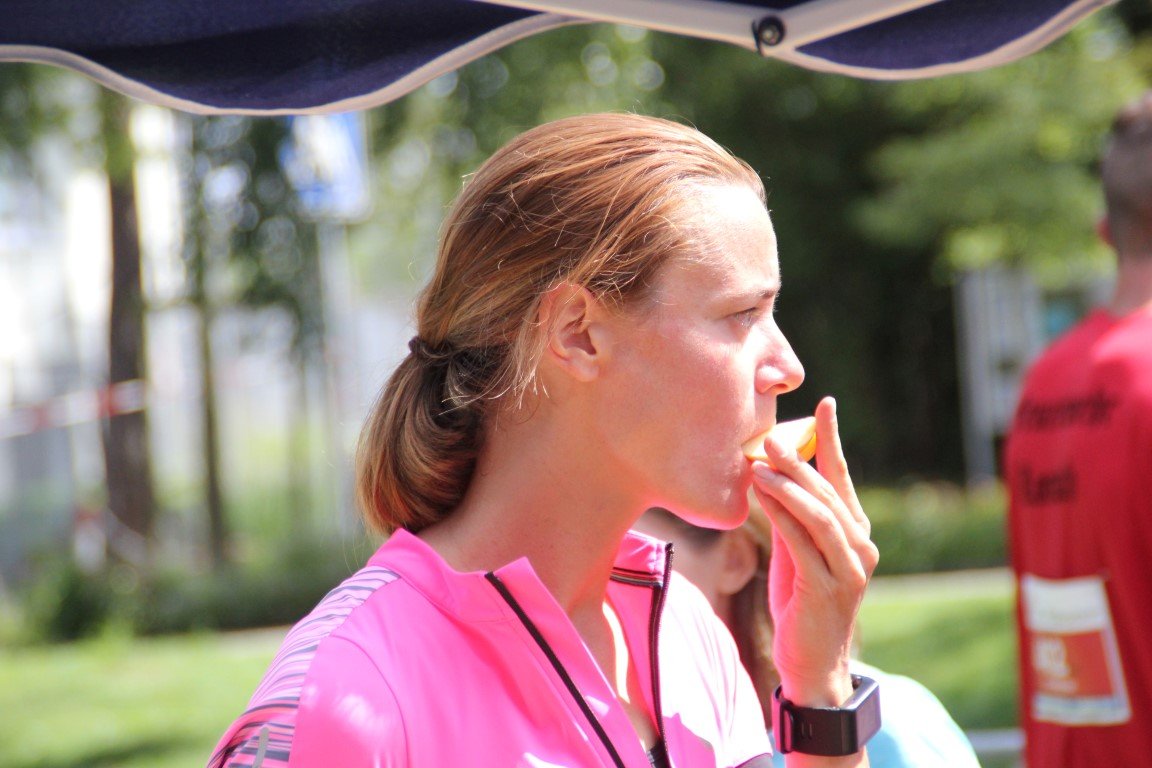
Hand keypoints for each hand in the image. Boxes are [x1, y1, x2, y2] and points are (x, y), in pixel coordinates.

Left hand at [750, 396, 877, 707]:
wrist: (812, 663)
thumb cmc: (801, 603)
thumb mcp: (795, 552)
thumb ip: (790, 518)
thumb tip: (768, 476)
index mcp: (855, 532)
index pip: (842, 476)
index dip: (832, 439)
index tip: (824, 403)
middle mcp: (860, 545)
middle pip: (828, 491)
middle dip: (799, 458)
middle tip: (769, 434)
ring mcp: (849, 568)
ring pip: (819, 514)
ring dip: (789, 484)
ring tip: (759, 464)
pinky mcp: (829, 589)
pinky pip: (802, 543)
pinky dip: (781, 516)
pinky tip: (761, 496)